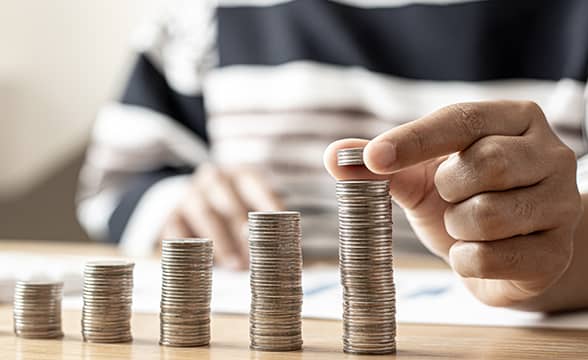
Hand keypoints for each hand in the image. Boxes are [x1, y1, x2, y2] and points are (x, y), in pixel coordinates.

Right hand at [160, 163, 283, 269]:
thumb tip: (285, 250)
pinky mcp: (171, 214)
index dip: (268, 210)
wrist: (195, 201)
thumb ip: (267, 223)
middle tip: (256, 256)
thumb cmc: (237, 209)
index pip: (258, 189)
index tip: (279, 232)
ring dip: (222, 243)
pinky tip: (204, 263)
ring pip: (206, 216)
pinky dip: (191, 246)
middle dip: (243, 234)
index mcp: (241, 175)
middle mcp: (215, 180)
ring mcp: (190, 195)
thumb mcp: (254, 207)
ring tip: (236, 265)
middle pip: (231, 206)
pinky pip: (178, 230)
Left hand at [324, 101, 581, 307]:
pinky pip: (492, 257)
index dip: (413, 140)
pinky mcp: (557, 253)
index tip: (373, 158)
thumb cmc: (461, 200)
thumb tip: (333, 155)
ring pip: (487, 214)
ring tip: (465, 225)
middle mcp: (550, 155)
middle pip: (484, 164)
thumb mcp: (420, 176)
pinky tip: (474, 252)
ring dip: (456, 227)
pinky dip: (464, 260)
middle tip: (448, 196)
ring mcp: (561, 205)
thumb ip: (381, 164)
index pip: (462, 120)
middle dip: (447, 189)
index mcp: (515, 120)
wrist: (502, 251)